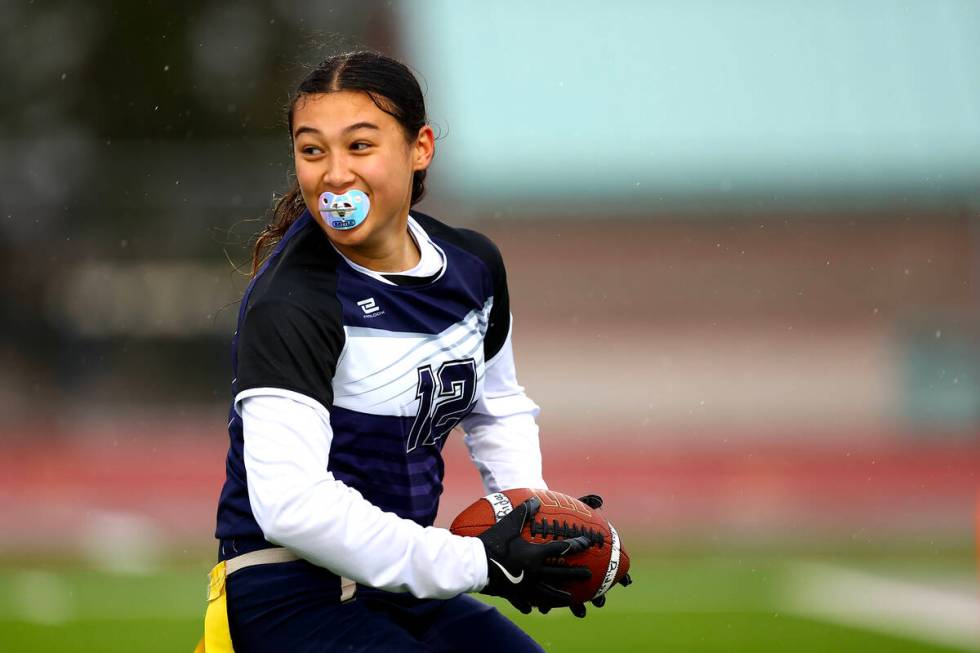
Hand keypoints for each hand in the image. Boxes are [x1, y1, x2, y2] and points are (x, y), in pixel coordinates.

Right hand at [478, 496, 593, 612]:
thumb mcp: (508, 524)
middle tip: (589, 575)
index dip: (577, 544)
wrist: (474, 565)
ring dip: (561, 596)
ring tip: (571, 600)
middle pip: (560, 574)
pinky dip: (531, 605)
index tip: (588, 543)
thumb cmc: (492, 542)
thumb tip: (535, 499)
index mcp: (535, 555)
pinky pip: (525, 602)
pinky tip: (534, 609)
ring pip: (548, 594)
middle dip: (576, 574)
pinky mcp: (514, 595)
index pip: (561, 549)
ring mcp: (525, 586)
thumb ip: (524, 512)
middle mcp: (535, 572)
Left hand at [539, 493, 634, 617]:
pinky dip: (546, 602)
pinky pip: (546, 596)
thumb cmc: (557, 517)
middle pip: (593, 587)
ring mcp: (563, 578)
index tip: (627, 582)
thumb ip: (585, 504)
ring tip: (577, 612)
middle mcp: (579, 570)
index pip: (609, 567)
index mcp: (588, 556)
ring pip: (572, 596)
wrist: (538, 524)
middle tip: (600, 602)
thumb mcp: (571, 510)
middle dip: (599, 597)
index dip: (620, 576)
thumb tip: (599, 498)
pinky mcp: (545, 583)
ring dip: (574, 606)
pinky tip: (544, 608)